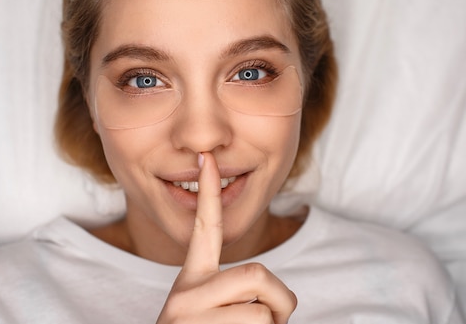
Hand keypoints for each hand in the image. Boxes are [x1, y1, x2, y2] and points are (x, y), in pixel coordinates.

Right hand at [156, 152, 296, 323]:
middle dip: (281, 301)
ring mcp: (189, 318)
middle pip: (257, 274)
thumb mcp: (211, 317)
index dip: (208, 194)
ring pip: (263, 315)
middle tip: (275, 321)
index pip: (204, 230)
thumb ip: (236, 296)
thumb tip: (279, 302)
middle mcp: (185, 295)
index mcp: (190, 282)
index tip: (207, 158)